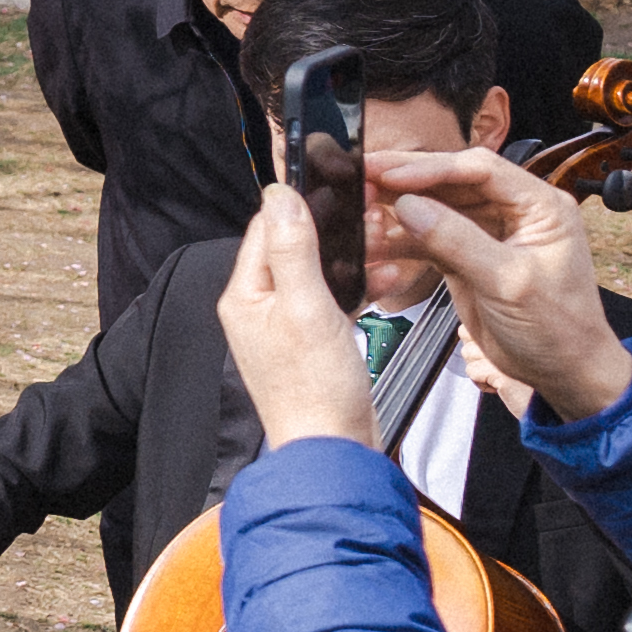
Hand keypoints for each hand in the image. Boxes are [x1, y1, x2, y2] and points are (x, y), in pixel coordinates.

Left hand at [217, 187, 379, 452]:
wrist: (334, 448)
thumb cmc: (316, 387)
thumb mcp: (307, 306)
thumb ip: (293, 249)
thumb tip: (278, 196)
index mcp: (244, 296)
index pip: (264, 230)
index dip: (297, 204)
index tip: (332, 183)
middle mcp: (257, 309)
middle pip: (291, 250)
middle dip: (330, 231)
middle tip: (370, 216)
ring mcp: (284, 328)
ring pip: (316, 275)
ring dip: (349, 259)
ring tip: (384, 245)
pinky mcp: (311, 344)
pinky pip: (331, 302)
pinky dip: (357, 290)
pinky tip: (387, 283)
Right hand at [370, 145, 631, 424]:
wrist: (562, 370)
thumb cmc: (557, 328)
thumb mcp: (508, 282)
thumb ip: (457, 240)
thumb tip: (408, 206)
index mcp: (540, 206)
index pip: (480, 170)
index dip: (431, 167)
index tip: (388, 173)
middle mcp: (514, 212)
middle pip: (452, 181)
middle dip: (406, 180)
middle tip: (361, 176)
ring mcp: (488, 233)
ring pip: (435, 207)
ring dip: (397, 210)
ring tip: (358, 211)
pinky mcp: (467, 256)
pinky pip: (428, 238)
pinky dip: (400, 240)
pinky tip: (372, 242)